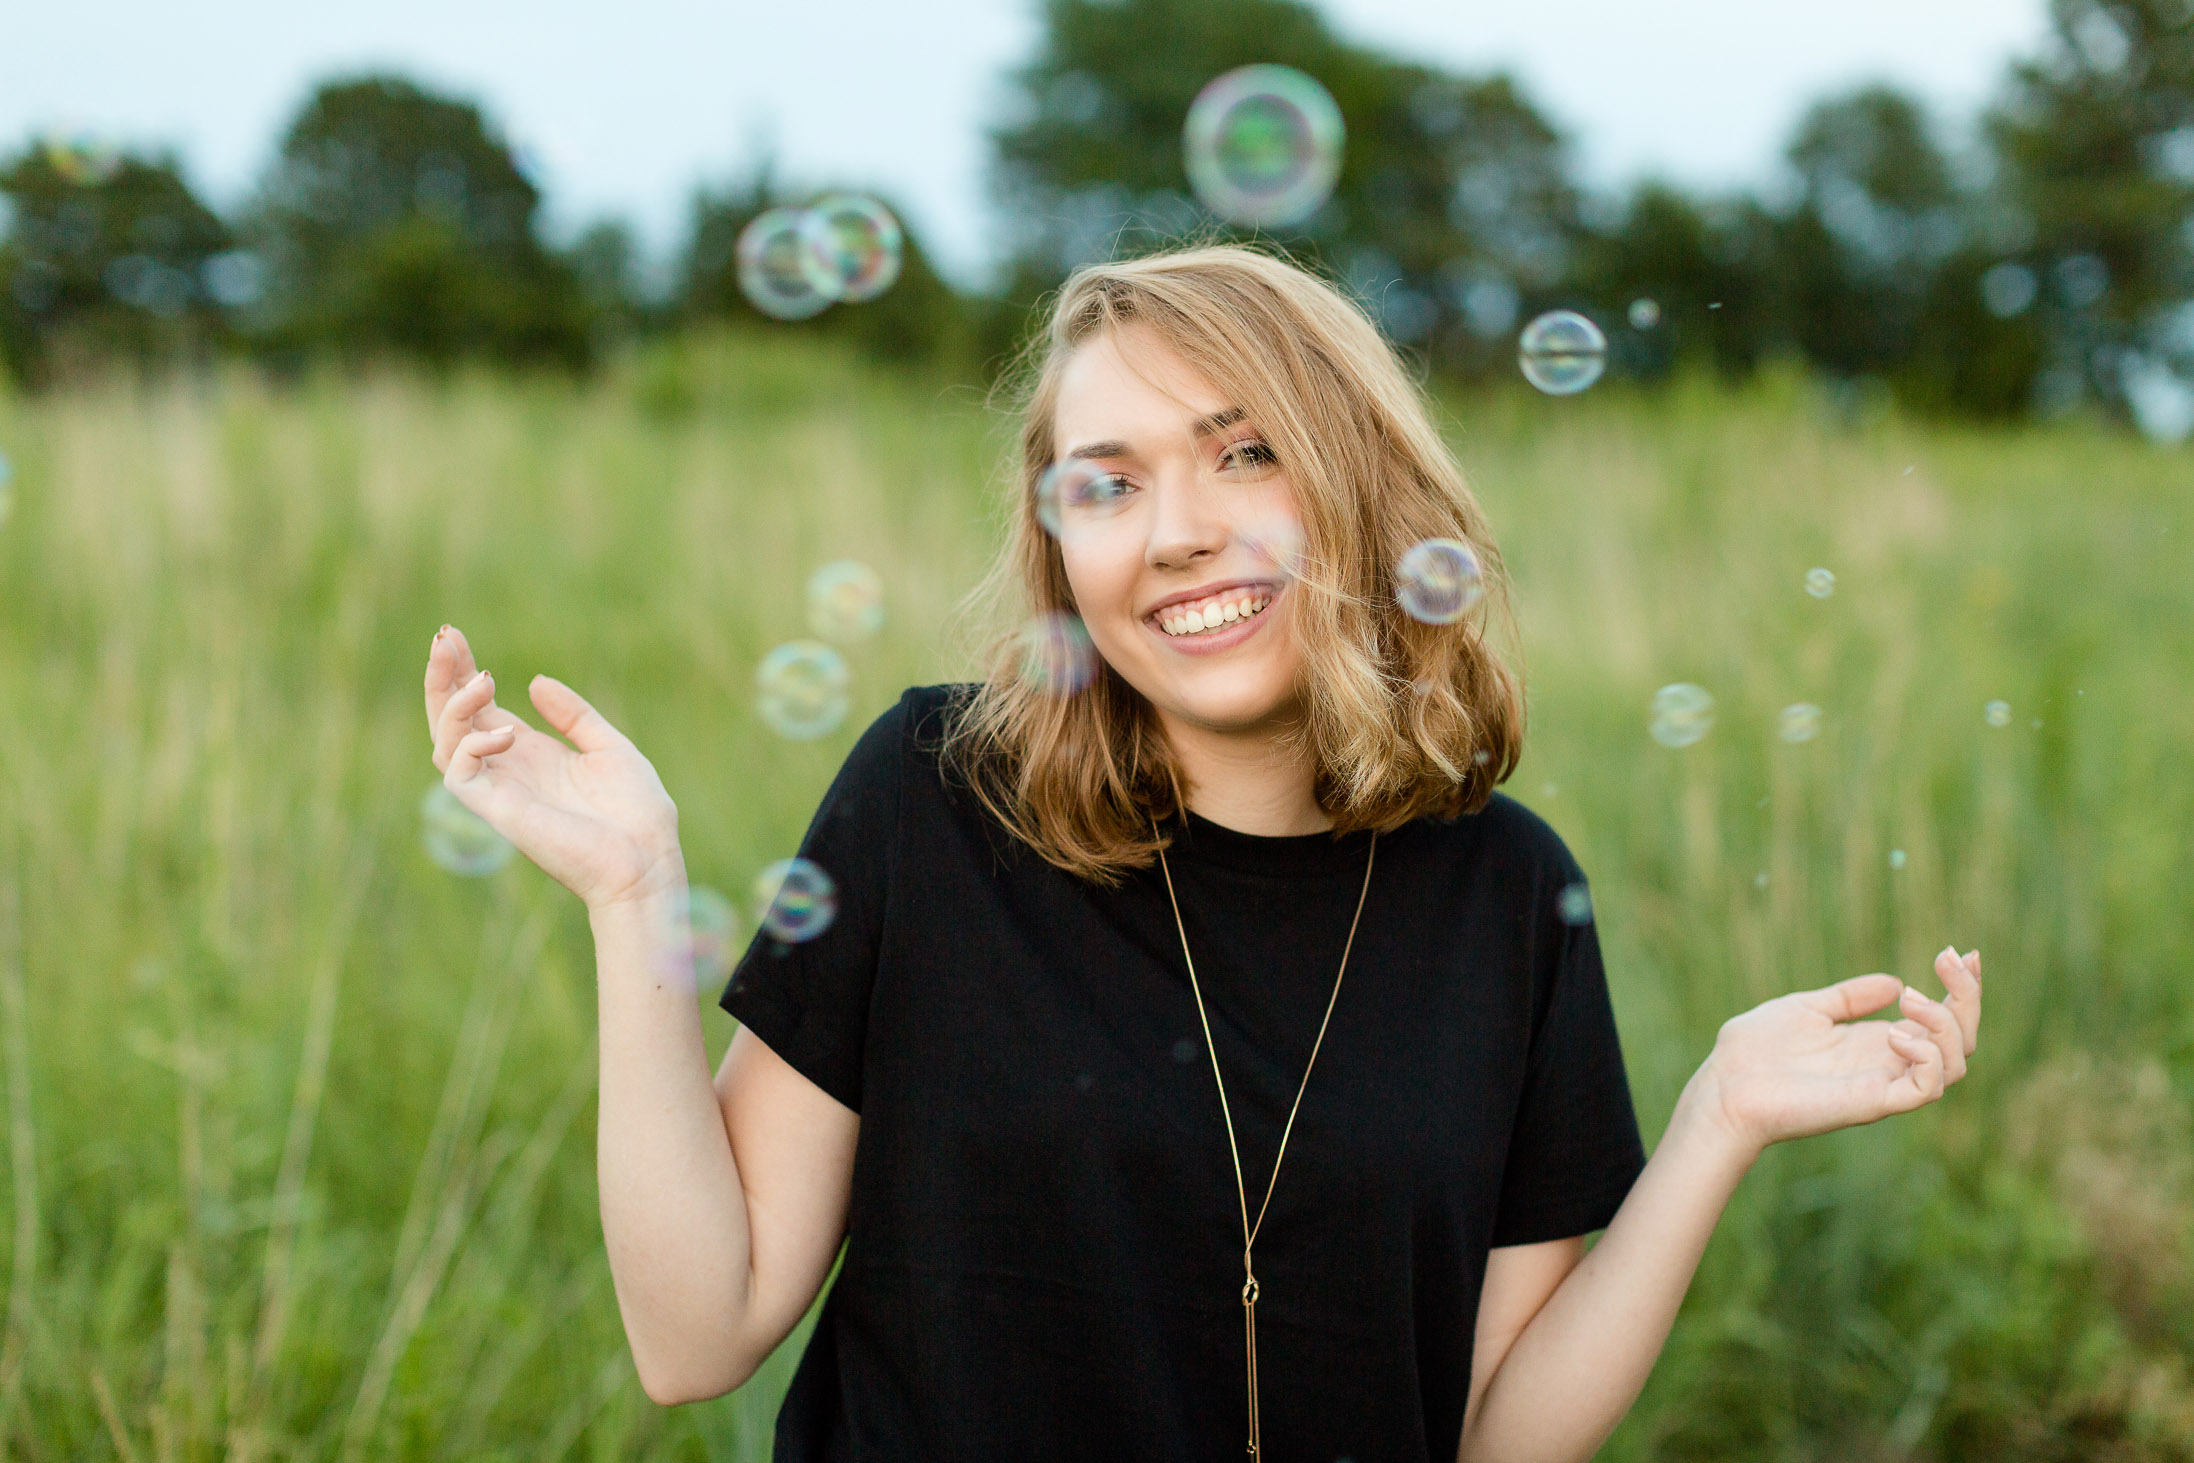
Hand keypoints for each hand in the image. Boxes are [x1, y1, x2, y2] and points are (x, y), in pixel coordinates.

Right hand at [425, 624, 684, 911]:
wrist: (647, 860)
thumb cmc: (636, 812)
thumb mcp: (609, 746)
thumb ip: (573, 714)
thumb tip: (535, 682)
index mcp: (531, 754)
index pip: (480, 708)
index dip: (462, 672)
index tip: (453, 634)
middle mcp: (508, 770)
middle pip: (451, 720)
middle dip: (441, 679)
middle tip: (444, 638)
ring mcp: (500, 791)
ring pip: (442, 744)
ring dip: (453, 705)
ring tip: (484, 678)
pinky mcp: (498, 811)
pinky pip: (458, 773)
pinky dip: (471, 744)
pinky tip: (504, 730)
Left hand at [1685, 946, 1983, 1157]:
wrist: (1723, 1086)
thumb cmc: (1755, 1051)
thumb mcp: (1808, 1009)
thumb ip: (1849, 998)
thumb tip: (1894, 982)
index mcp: (1876, 1043)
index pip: (1941, 1022)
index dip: (1961, 990)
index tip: (1964, 953)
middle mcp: (1888, 1065)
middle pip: (1961, 1041)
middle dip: (1966, 998)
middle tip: (1946, 958)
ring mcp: (1884, 1085)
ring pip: (1955, 1064)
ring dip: (1946, 1023)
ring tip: (1911, 998)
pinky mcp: (1873, 1103)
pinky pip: (1927, 1089)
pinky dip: (1926, 1056)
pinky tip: (1895, 1034)